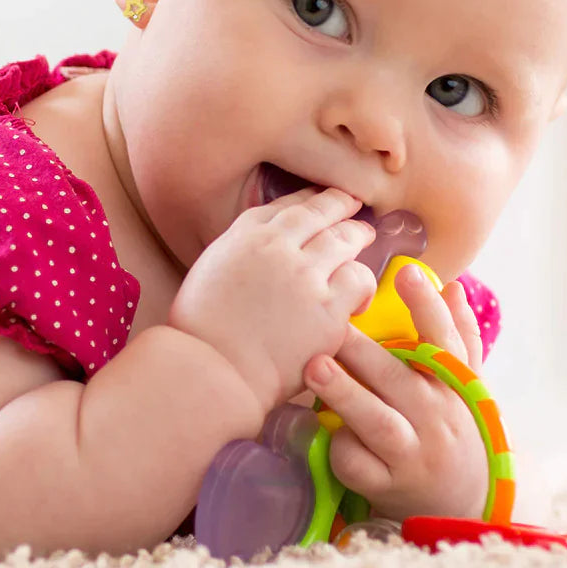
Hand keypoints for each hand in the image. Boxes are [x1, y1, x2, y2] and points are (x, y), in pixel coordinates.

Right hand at [168, 186, 377, 414]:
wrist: (213, 368)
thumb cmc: (202, 330)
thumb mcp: (210, 270)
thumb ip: (240, 251)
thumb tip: (263, 246)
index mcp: (244, 235)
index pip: (285, 205)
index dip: (309, 199)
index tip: (320, 199)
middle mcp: (276, 246)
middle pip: (319, 212)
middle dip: (339, 204)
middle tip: (351, 204)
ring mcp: (305, 275)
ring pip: (344, 239)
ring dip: (357, 235)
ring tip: (364, 236)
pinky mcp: (327, 308)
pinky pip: (358, 279)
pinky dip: (361, 281)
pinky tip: (358, 292)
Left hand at [303, 266, 487, 520]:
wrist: (464, 506)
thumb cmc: (454, 430)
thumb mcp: (466, 386)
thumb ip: (458, 336)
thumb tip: (451, 286)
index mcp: (455, 386)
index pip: (445, 340)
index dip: (427, 306)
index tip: (406, 272)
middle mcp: (437, 417)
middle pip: (399, 378)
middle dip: (362, 351)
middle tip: (330, 325)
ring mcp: (414, 455)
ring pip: (378, 423)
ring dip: (346, 394)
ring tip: (315, 369)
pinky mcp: (389, 487)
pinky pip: (360, 466)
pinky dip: (341, 449)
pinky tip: (326, 433)